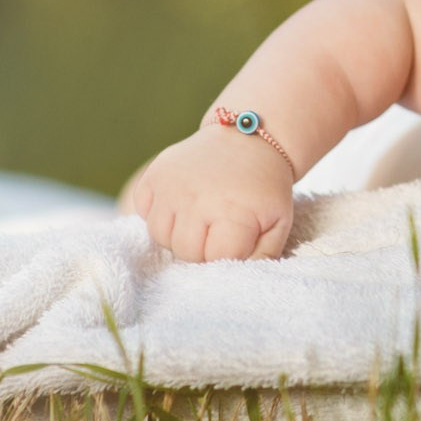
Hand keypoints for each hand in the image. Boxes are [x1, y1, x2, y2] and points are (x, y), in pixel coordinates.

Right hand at [129, 123, 295, 261]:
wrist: (249, 139)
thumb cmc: (264, 187)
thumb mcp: (278, 222)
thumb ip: (263, 257)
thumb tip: (239, 281)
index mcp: (231, 212)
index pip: (214, 259)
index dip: (226, 255)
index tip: (236, 239)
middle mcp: (196, 198)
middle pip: (184, 251)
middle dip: (200, 248)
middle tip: (216, 229)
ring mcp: (171, 185)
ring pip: (159, 235)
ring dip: (177, 234)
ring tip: (197, 219)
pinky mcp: (154, 173)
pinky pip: (142, 210)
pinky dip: (157, 213)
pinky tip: (179, 204)